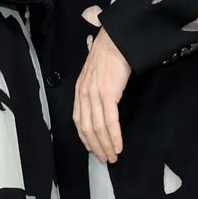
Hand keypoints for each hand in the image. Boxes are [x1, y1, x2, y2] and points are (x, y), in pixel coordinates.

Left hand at [73, 30, 130, 163]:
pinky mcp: (107, 94)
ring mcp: (94, 95)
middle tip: (106, 159)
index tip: (94, 150)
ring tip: (113, 156)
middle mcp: (84, 95)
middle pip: (87, 128)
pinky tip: (118, 145)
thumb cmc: (110, 54)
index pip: (78, 121)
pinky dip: (114, 136)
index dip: (86, 139)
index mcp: (80, 91)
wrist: (116, 39)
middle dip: (96, 146)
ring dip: (106, 145)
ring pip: (97, 128)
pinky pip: (109, 121)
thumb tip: (103, 105)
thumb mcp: (96, 74)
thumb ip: (95, 89)